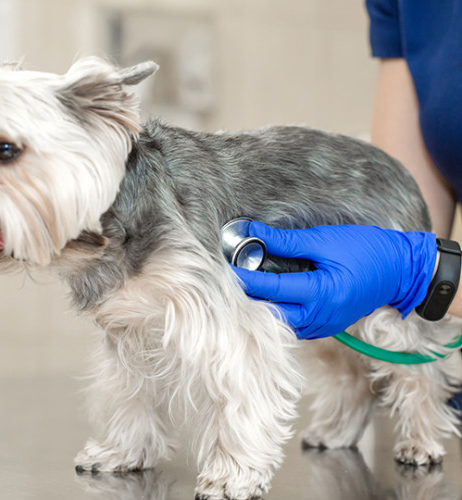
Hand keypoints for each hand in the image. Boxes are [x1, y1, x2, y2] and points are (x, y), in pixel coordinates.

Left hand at [232, 222, 436, 339]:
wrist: (400, 271)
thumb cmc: (366, 250)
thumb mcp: (326, 240)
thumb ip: (287, 242)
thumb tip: (254, 234)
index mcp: (321, 294)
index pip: (272, 290)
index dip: (245, 280)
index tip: (225, 269)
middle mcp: (320, 317)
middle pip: (272, 315)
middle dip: (250, 301)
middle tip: (230, 283)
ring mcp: (324, 325)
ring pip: (282, 324)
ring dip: (264, 309)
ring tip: (246, 290)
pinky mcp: (326, 326)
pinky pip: (295, 325)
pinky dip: (280, 313)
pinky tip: (270, 299)